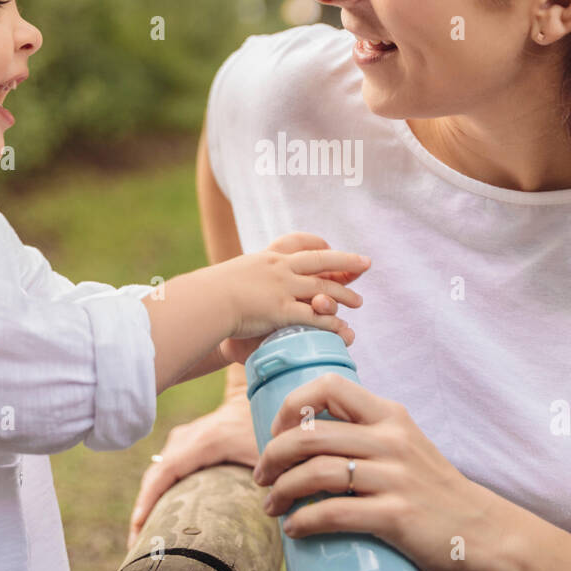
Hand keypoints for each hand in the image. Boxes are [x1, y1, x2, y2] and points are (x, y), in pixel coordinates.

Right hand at [126, 396, 259, 549]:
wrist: (255, 394)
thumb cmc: (262, 422)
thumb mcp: (266, 450)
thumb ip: (268, 477)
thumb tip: (269, 511)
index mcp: (204, 442)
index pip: (165, 472)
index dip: (148, 500)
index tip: (139, 526)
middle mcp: (186, 438)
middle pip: (154, 476)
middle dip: (142, 511)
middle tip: (136, 547)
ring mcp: (182, 438)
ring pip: (157, 473)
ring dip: (148, 502)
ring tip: (143, 537)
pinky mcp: (184, 442)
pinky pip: (164, 469)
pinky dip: (157, 491)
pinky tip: (158, 514)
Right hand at [214, 237, 369, 347]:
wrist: (205, 300)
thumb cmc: (211, 292)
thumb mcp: (234, 275)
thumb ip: (247, 277)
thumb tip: (246, 283)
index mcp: (269, 257)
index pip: (300, 243)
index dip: (319, 245)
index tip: (330, 246)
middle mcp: (280, 268)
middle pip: (321, 260)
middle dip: (346, 262)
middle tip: (366, 263)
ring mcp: (283, 288)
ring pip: (323, 288)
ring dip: (343, 295)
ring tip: (359, 302)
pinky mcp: (282, 310)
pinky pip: (314, 316)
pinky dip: (331, 322)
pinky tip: (343, 328)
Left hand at [250, 372, 505, 570]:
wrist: (481, 529)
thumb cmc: (431, 488)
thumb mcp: (403, 444)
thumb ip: (366, 433)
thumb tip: (306, 435)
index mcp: (390, 415)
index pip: (329, 386)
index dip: (291, 404)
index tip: (276, 431)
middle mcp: (391, 439)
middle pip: (311, 434)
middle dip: (273, 454)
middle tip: (261, 475)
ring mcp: (395, 477)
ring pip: (316, 472)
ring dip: (281, 490)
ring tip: (271, 505)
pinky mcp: (396, 515)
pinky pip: (334, 513)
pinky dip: (304, 521)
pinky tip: (294, 528)